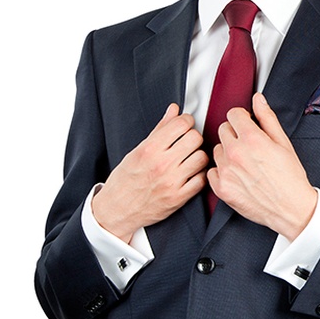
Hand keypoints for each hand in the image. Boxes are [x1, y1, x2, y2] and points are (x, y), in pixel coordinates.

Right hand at [92, 104, 208, 242]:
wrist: (118, 209)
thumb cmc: (126, 179)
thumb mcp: (138, 150)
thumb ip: (160, 129)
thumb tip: (174, 110)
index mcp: (150, 149)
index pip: (181, 125)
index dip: (187, 121)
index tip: (185, 125)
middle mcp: (162, 164)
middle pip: (195, 139)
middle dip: (193, 137)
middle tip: (188, 142)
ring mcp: (172, 182)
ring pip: (201, 158)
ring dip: (198, 156)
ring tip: (190, 158)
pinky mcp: (179, 198)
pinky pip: (201, 180)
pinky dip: (199, 174)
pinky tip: (191, 173)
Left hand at [208, 93, 317, 240]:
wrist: (291, 209)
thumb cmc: (291, 178)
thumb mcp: (283, 143)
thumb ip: (267, 118)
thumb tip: (258, 99)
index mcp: (252, 139)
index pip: (233, 114)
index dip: (242, 118)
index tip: (247, 125)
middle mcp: (236, 153)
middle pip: (223, 130)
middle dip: (234, 133)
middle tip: (248, 146)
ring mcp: (226, 171)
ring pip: (217, 150)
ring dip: (227, 152)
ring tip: (244, 163)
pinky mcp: (221, 188)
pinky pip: (212, 171)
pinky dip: (221, 172)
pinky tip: (236, 176)